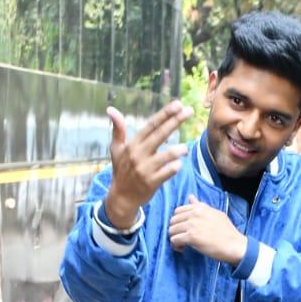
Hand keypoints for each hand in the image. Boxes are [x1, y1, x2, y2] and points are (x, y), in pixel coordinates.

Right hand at [105, 100, 192, 228]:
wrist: (122, 197)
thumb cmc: (121, 170)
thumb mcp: (116, 149)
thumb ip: (117, 129)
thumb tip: (110, 109)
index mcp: (133, 144)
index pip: (151, 125)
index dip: (165, 114)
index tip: (178, 104)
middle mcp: (139, 154)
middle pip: (161, 134)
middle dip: (176, 121)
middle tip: (190, 111)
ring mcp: (146, 169)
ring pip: (167, 155)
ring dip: (179, 150)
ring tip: (185, 148)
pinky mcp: (152, 182)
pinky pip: (167, 172)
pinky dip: (175, 168)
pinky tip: (178, 165)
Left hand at [168, 196, 246, 264]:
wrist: (234, 244)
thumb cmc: (226, 231)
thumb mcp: (215, 213)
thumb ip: (200, 205)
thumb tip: (190, 196)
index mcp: (199, 208)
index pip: (178, 211)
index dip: (178, 221)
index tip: (184, 229)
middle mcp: (194, 214)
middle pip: (172, 221)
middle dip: (175, 230)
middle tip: (182, 237)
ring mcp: (192, 225)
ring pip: (171, 230)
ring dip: (175, 238)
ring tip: (183, 244)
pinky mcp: (191, 237)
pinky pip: (174, 240)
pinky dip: (176, 246)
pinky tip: (183, 248)